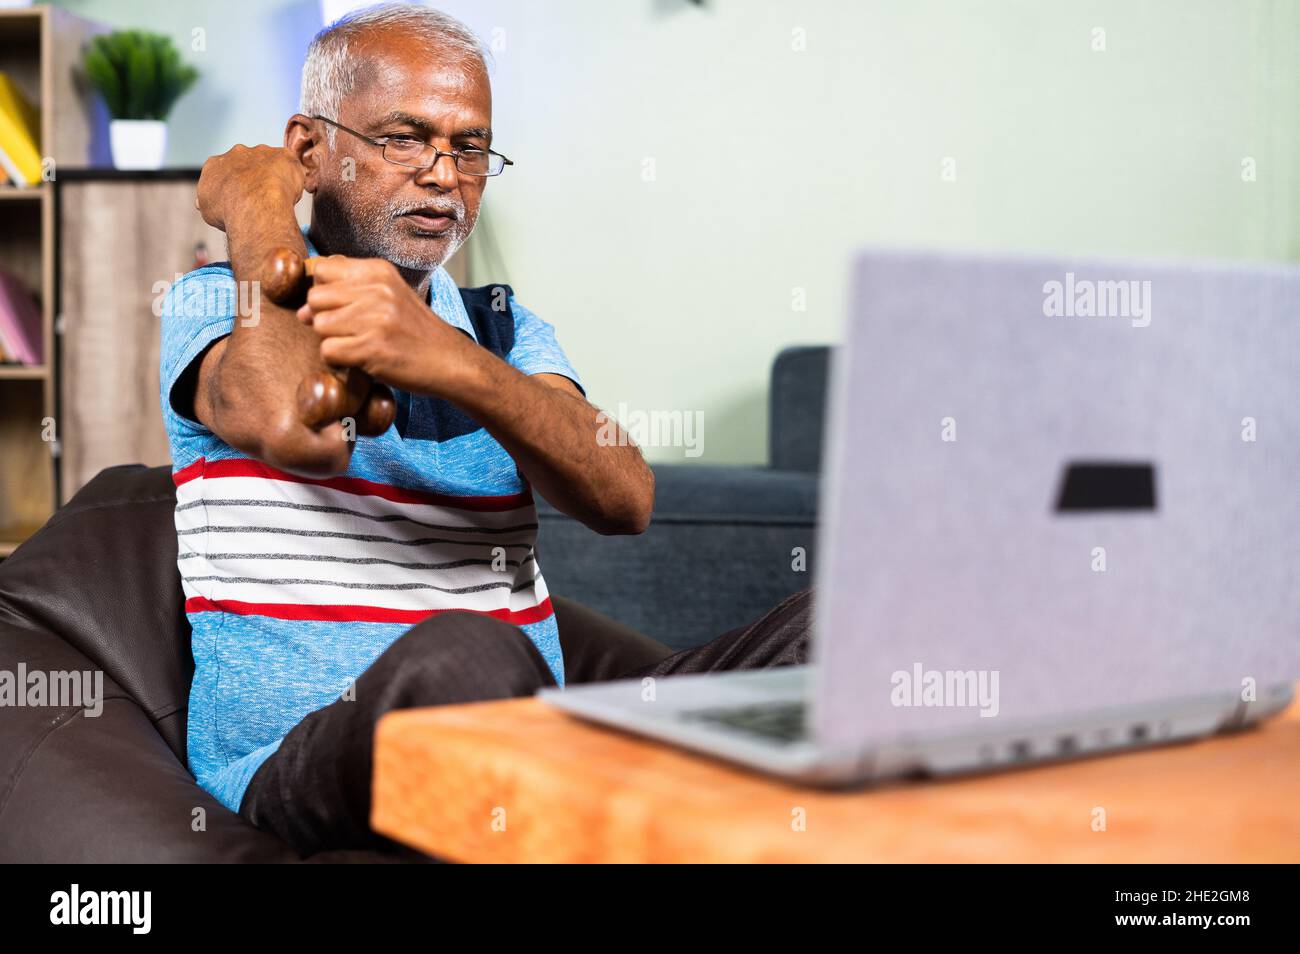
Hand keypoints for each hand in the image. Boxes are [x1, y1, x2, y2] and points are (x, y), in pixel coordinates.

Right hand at [196, 144, 304, 232]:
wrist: (255, 207)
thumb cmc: (229, 212)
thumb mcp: (207, 211)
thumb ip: (206, 202)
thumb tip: (200, 203)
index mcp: (215, 164)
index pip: (224, 172)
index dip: (234, 189)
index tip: (242, 202)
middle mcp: (236, 153)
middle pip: (247, 164)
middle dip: (254, 179)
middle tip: (262, 201)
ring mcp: (261, 152)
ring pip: (270, 163)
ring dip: (274, 177)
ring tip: (278, 199)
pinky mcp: (284, 155)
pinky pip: (291, 165)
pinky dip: (293, 177)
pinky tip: (291, 193)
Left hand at [296, 256, 476, 397]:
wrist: (450, 361)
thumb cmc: (415, 332)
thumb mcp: (389, 295)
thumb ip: (349, 291)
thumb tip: (301, 310)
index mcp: (378, 270)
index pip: (322, 269)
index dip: (323, 291)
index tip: (341, 308)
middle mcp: (376, 289)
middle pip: (315, 298)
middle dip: (324, 318)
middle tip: (351, 331)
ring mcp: (375, 318)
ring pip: (319, 326)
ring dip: (333, 341)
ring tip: (360, 345)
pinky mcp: (373, 347)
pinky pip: (329, 351)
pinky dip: (340, 361)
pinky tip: (362, 360)